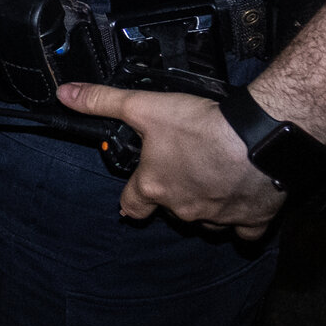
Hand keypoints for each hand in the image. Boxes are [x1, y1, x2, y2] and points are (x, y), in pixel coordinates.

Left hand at [54, 83, 284, 238]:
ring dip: (205, 205)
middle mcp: (183, 208)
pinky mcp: (252, 219)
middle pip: (170, 209)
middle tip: (183, 169)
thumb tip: (66, 95)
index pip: (131, 205)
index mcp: (155, 186)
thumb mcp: (143, 107)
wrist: (259, 137)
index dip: (131, 199)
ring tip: (211, 178)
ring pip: (206, 220)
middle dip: (172, 194)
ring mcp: (218, 218)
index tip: (133, 195)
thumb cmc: (201, 126)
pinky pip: (244, 230)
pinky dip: (242, 220)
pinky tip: (243, 202)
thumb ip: (103, 102)